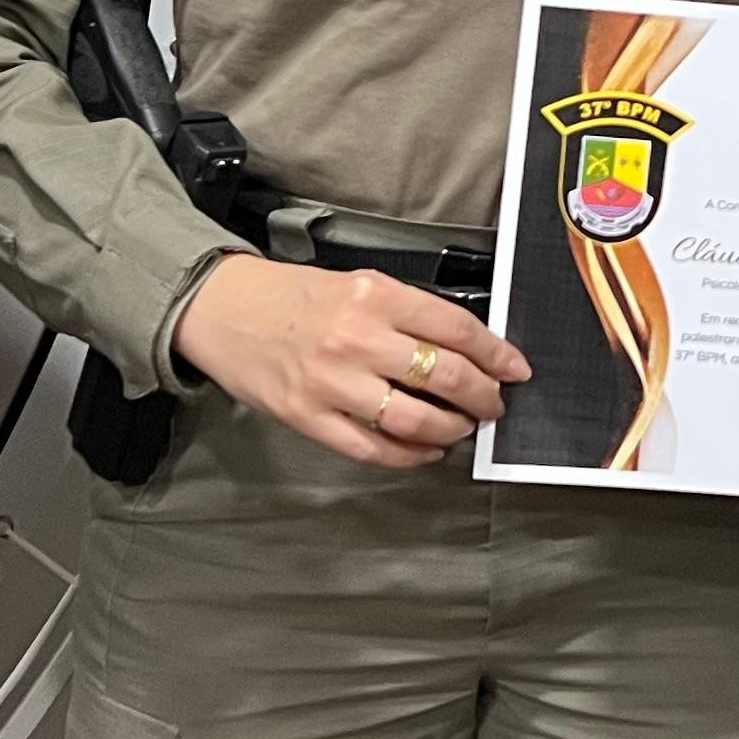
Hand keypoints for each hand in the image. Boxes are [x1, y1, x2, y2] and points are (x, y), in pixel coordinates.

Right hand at [168, 251, 530, 469]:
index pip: (456, 329)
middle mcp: (356, 338)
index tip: (515, 369)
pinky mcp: (309, 417)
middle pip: (445, 376)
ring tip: (462, 428)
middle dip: (482, 397)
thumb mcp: (358, 284)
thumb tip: (465, 348)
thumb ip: (407, 313)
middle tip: (493, 404)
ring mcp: (331, 382)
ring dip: (451, 430)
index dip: (496, 354)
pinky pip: (373, 447)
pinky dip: (409, 454)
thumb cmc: (293, 298)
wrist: (223, 310)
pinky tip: (425, 450)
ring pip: (414, 419)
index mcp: (374, 295)